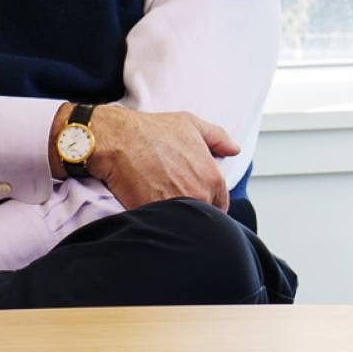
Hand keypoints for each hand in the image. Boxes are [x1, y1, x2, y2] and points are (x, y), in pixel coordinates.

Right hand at [59, 103, 237, 210]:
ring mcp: (176, 208)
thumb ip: (219, 138)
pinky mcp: (154, 216)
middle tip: (177, 201)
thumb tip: (234, 149)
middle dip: (193, 211)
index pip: (221, 206)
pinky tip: (150, 211)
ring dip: (177, 219)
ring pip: (183, 224)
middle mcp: (199, 196)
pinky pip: (162, 226)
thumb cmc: (153, 130)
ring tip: (164, 207)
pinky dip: (158, 223)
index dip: (210, 203)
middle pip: (203, 216)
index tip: (196, 199)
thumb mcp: (192, 125)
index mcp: (213, 178)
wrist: (118, 140)